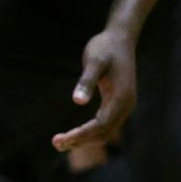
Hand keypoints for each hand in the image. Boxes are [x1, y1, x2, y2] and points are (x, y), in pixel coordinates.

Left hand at [52, 27, 136, 151]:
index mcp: (121, 97)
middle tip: (55, 143)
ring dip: (84, 139)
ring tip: (61, 141)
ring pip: (105, 132)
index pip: (100, 125)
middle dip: (80, 141)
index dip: (80, 135)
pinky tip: (75, 132)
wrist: (121, 39)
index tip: (60, 139)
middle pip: (103, 133)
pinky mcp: (118, 103)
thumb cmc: (105, 48)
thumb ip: (86, 81)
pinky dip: (89, 132)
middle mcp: (125, 105)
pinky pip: (105, 125)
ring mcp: (124, 106)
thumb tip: (77, 101)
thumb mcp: (94, 61)